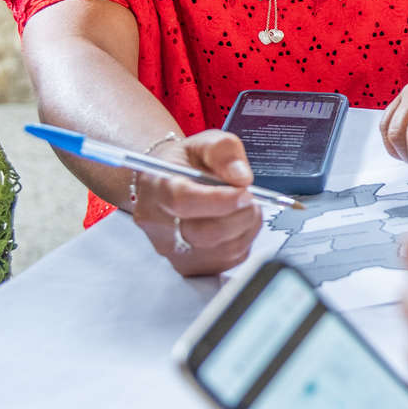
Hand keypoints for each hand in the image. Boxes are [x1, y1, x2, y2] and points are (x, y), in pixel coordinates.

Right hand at [132, 129, 262, 275]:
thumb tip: (241, 178)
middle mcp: (158, 224)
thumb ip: (224, 152)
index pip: (183, 201)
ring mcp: (172, 250)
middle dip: (239, 215)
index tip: (245, 192)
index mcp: (157, 187)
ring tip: (244, 207)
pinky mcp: (190, 266)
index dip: (220, 200)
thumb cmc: (187, 163)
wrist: (168, 182)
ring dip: (246, 227)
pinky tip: (237, 223)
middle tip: (250, 197)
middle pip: (203, 233)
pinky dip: (243, 240)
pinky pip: (228, 260)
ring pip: (221, 250)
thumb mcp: (205, 142)